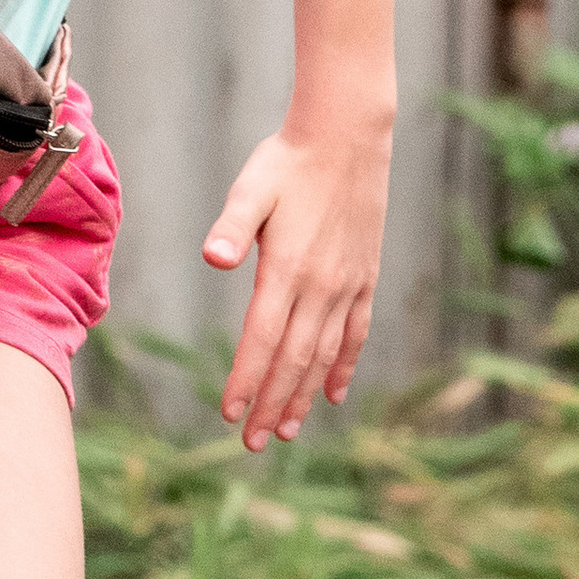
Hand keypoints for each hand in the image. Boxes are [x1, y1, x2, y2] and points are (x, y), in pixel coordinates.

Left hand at [202, 116, 391, 448]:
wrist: (349, 136)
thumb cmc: (289, 161)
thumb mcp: (252, 188)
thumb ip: (233, 227)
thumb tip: (213, 257)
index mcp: (288, 269)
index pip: (263, 338)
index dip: (247, 379)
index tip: (230, 414)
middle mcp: (322, 285)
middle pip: (293, 359)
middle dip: (271, 403)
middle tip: (253, 443)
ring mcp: (347, 285)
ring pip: (324, 354)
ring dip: (304, 395)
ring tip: (287, 431)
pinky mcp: (365, 278)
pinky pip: (356, 333)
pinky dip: (344, 367)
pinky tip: (334, 395)